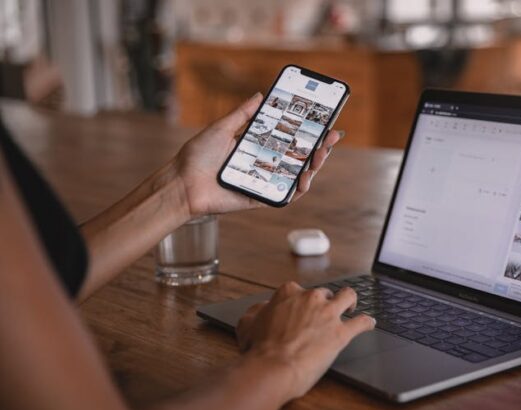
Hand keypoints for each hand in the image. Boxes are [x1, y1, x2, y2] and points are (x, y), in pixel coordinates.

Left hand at [173, 93, 344, 216]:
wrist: (183, 183)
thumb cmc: (198, 156)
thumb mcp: (222, 128)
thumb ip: (243, 114)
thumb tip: (261, 95)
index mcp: (257, 146)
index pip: (289, 138)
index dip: (308, 132)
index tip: (325, 122)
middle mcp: (264, 164)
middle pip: (299, 156)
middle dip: (319, 147)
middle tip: (331, 137)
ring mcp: (265, 182)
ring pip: (297, 176)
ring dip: (314, 166)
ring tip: (321, 156)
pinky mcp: (261, 198)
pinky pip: (285, 195)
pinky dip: (298, 188)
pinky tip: (305, 178)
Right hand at [236, 282, 375, 399]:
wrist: (272, 367)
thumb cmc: (259, 349)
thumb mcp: (248, 324)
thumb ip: (258, 311)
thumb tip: (263, 308)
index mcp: (289, 293)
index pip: (298, 290)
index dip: (299, 301)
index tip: (300, 309)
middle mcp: (311, 298)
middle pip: (324, 293)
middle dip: (324, 303)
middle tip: (322, 315)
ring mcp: (328, 314)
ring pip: (348, 297)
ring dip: (351, 301)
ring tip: (351, 307)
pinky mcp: (341, 333)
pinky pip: (361, 322)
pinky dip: (367, 322)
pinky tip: (370, 324)